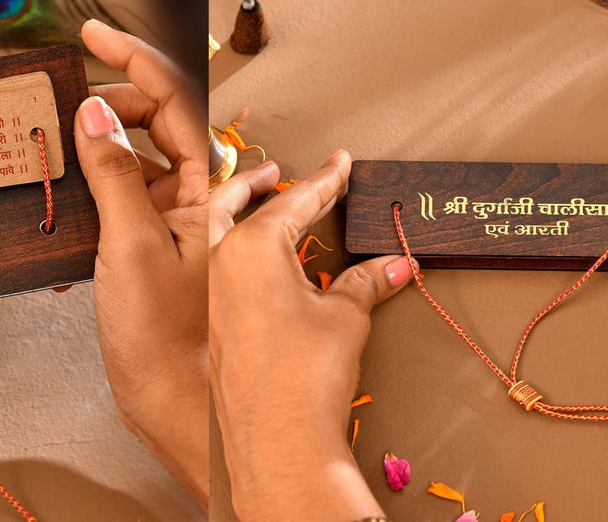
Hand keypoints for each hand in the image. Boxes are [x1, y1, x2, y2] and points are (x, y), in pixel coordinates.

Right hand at [74, 19, 208, 508]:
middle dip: (119, 96)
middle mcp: (201, 195)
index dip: (133, 57)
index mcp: (205, 185)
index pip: (170, 98)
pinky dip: (111, 174)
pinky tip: (89, 175)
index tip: (94, 32)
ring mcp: (182, 219)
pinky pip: (139, 190)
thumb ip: (114, 172)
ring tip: (70, 134)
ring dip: (112, 135)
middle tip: (73, 97)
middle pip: (161, 119)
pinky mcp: (162, 245)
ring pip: (148, 153)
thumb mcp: (131, 245)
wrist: (183, 408)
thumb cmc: (169, 339)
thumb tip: (93, 111)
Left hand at [209, 150, 414, 521]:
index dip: (325, 180)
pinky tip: (264, 262)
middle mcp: (222, 262)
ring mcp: (212, 293)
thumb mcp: (344, 317)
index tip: (339, 162)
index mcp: (252, 246)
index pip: (297, 200)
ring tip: (276, 203)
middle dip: (278, 186)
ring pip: (227, 234)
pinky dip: (243, 250)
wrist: (276, 445)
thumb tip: (395, 264)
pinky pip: (225, 268)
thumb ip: (366, 281)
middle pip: (252, 208)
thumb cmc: (304, 376)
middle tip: (306, 176)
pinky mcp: (212, 322)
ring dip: (250, 214)